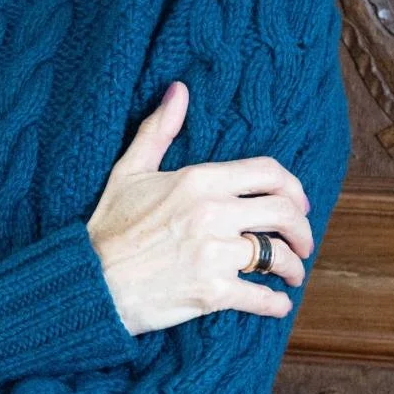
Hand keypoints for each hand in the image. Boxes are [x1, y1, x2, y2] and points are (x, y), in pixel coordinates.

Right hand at [86, 80, 313, 334]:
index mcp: (198, 180)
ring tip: (290, 274)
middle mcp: (212, 213)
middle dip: (302, 230)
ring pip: (278, 256)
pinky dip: (275, 304)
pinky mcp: (212, 292)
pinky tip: (276, 303)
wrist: (91, 281)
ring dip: (292, 268)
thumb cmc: (109, 227)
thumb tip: (179, 90)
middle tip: (302, 243)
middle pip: (284, 213)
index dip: (293, 187)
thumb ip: (158, 130)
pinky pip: (262, 297)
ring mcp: (214, 254)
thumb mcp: (129, 171)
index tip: (296, 203)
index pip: (269, 172)